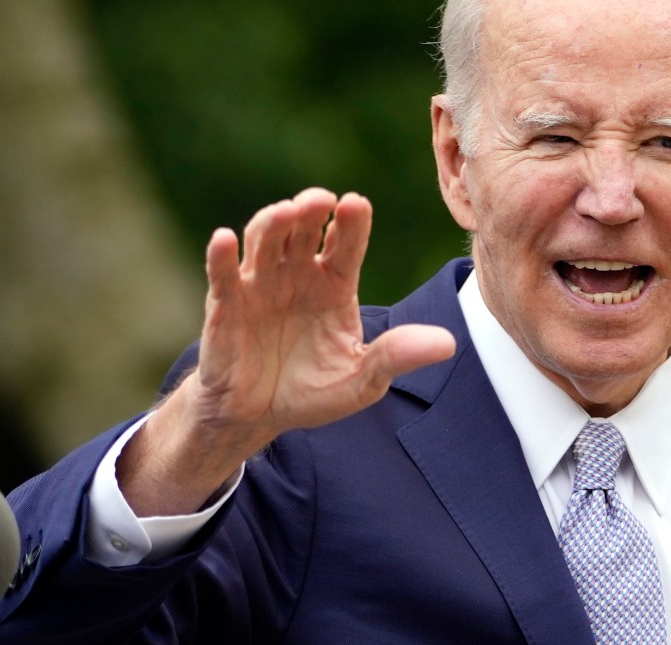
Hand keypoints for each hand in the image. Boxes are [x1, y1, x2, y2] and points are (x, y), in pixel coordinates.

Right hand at [117, 188, 455, 515]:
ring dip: (272, 223)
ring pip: (265, 240)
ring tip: (285, 213)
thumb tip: (448, 345)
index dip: (351, 223)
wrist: (259, 416)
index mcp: (335, 285)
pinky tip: (224, 239)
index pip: (346, 244)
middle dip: (311, 210)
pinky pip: (223, 273)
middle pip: (304, 230)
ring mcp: (260, 283)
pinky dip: (221, 255)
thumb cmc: (312, 392)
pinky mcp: (226, 302)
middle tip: (322, 201)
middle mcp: (298, 274)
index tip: (357, 205)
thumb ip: (396, 357)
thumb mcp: (362, 381)